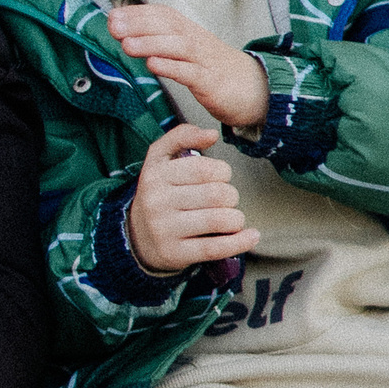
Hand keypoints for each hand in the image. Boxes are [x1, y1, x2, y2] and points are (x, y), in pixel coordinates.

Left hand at [107, 4, 269, 127]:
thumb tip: (128, 35)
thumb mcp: (189, 52)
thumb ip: (163, 42)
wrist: (257, 90)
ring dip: (151, 43)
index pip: (163, 15)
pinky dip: (171, 67)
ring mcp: (206, 61)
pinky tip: (153, 65)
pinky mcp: (212, 82)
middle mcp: (197, 41)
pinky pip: (191, 73)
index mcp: (190, 32)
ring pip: (178, 46)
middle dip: (138, 24)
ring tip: (126, 45)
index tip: (112, 16)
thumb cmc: (215, 71)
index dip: (138, 14)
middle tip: (112, 26)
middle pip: (168, 26)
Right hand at [128, 125, 259, 273]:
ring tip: (233, 218)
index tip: (220, 179)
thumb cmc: (159, 194)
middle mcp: (157, 202)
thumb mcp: (159, 159)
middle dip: (231, 196)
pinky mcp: (174, 253)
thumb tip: (211, 134)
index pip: (204, 169)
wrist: (137, 237)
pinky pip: (215, 248)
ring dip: (236, 219)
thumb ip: (182, 136)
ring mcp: (164, 230)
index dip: (223, 172)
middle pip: (216, 195)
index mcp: (155, 175)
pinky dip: (240, 242)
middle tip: (226, 200)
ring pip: (218, 220)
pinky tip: (251, 236)